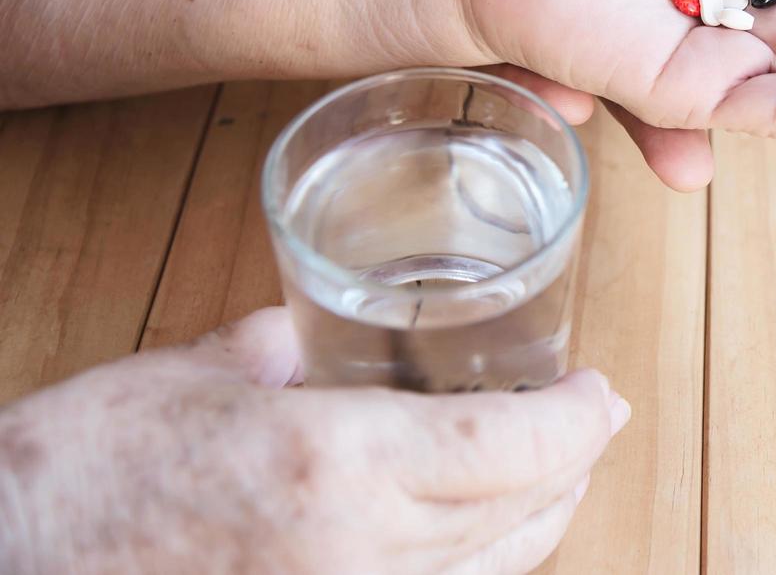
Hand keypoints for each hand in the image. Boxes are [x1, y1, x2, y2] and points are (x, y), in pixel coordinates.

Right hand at [0, 309, 628, 574]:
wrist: (11, 560)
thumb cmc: (89, 463)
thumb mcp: (200, 371)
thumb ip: (289, 347)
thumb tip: (324, 338)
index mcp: (335, 463)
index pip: (507, 447)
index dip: (575, 420)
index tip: (603, 391)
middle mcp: (357, 549)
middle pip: (520, 514)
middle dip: (576, 463)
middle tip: (597, 417)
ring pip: (491, 571)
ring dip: (542, 518)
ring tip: (559, 468)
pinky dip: (484, 563)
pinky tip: (483, 530)